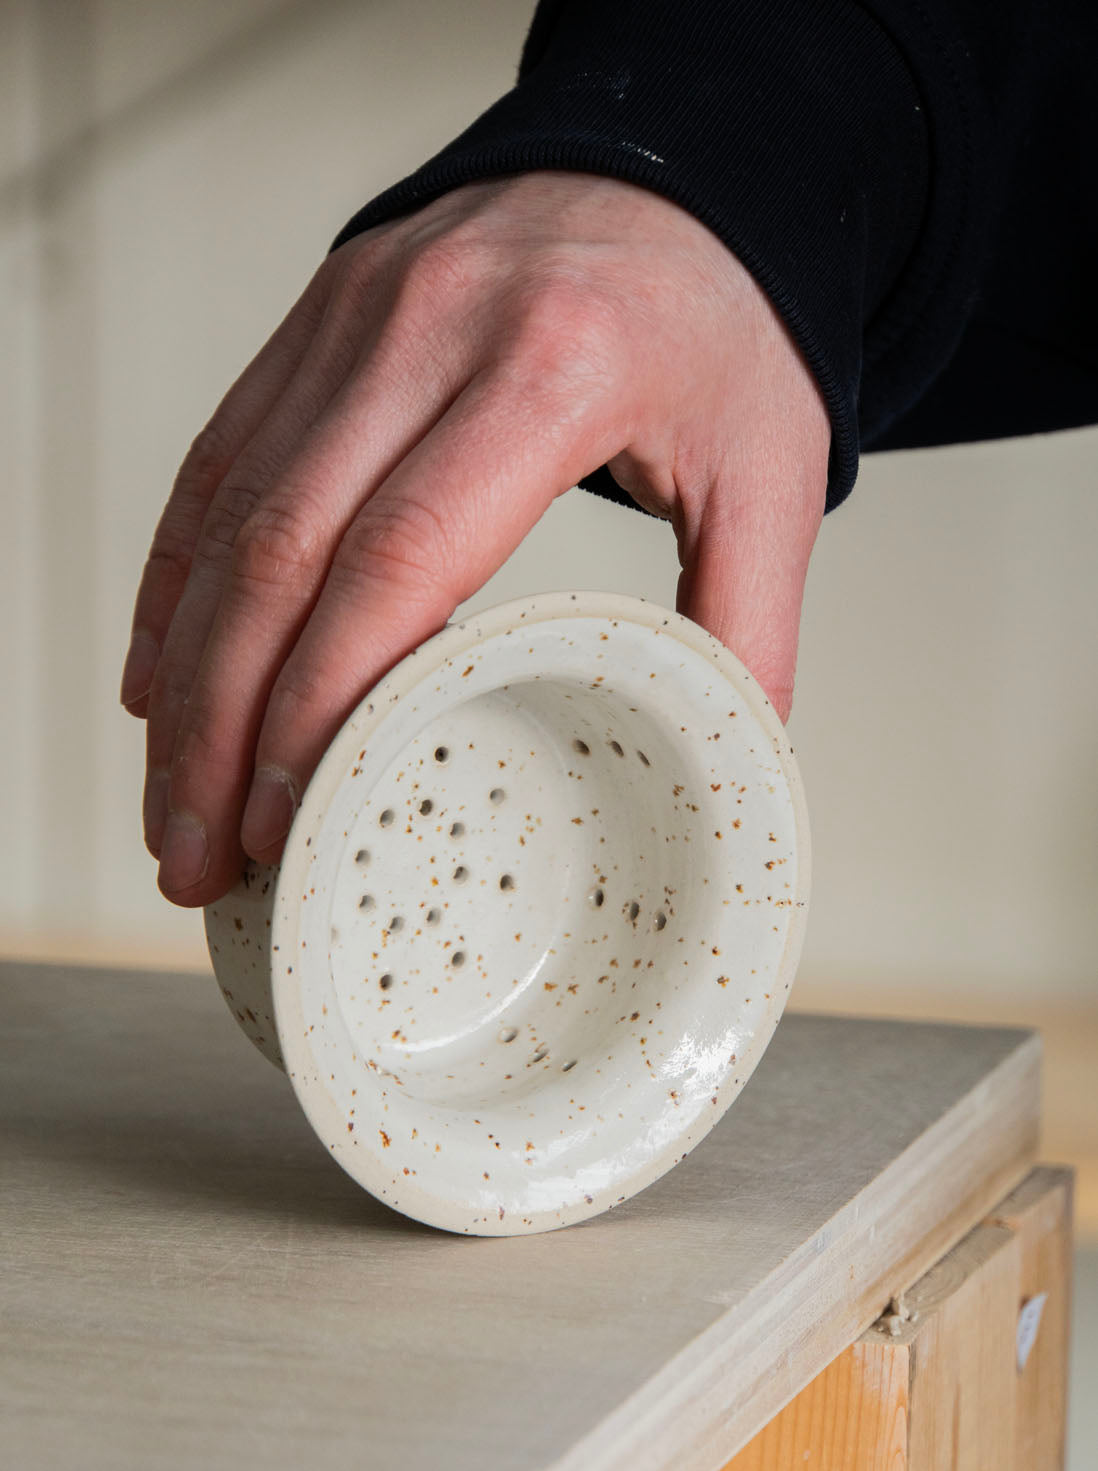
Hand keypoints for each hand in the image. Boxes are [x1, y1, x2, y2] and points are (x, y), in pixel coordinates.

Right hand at [120, 171, 828, 907]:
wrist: (679, 173)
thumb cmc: (721, 324)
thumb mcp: (771, 472)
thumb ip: (747, 623)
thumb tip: (730, 766)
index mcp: (552, 370)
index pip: (400, 556)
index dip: (324, 698)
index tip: (290, 810)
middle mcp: (430, 329)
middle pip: (282, 550)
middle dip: (223, 722)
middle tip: (201, 850)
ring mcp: (357, 317)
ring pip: (230, 514)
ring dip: (185, 671)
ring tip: (173, 798)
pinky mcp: (317, 322)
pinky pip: (220, 460)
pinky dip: (178, 576)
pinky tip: (162, 674)